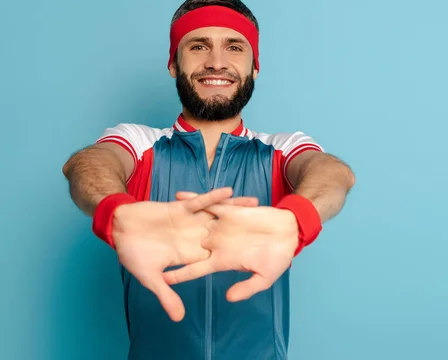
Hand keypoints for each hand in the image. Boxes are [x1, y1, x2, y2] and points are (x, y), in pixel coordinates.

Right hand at [111, 187, 257, 321]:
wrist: (118, 228)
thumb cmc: (132, 254)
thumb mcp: (149, 278)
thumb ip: (166, 294)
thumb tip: (178, 317)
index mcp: (189, 255)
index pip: (216, 257)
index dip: (235, 257)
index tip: (256, 256)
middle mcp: (194, 237)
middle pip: (225, 233)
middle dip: (244, 230)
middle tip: (267, 227)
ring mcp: (189, 221)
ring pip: (217, 214)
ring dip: (235, 209)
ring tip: (257, 204)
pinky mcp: (181, 207)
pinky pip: (201, 201)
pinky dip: (213, 197)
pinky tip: (229, 191)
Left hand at [162, 205, 298, 301]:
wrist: (290, 233)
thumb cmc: (279, 257)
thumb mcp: (264, 278)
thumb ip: (246, 288)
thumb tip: (228, 298)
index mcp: (223, 260)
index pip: (196, 269)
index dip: (179, 274)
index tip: (161, 280)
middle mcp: (218, 242)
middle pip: (189, 245)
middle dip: (170, 245)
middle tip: (147, 246)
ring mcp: (223, 226)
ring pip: (194, 222)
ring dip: (177, 219)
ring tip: (156, 215)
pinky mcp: (230, 211)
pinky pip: (209, 203)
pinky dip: (195, 199)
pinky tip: (179, 196)